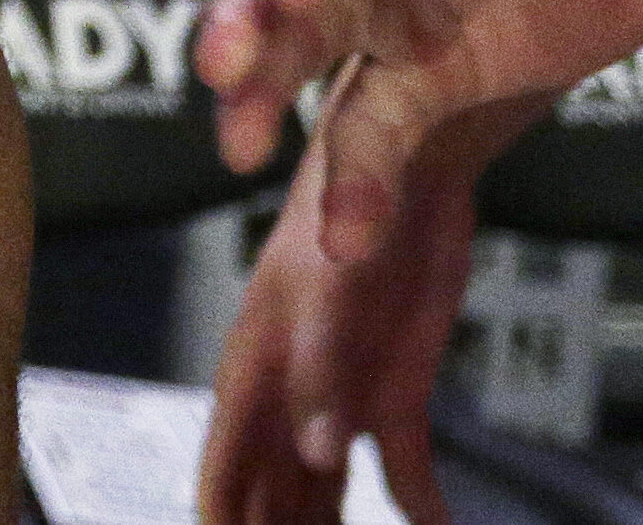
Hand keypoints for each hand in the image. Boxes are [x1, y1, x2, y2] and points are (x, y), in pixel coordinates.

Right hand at [197, 124, 483, 524]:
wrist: (414, 154)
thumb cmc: (354, 200)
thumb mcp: (325, 287)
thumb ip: (316, 370)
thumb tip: (313, 453)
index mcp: (257, 358)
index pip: (225, 453)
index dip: (222, 505)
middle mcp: (293, 382)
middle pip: (270, 478)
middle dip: (269, 524)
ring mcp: (344, 389)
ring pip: (324, 482)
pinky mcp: (398, 387)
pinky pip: (405, 464)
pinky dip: (421, 507)